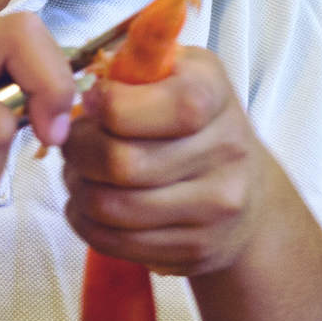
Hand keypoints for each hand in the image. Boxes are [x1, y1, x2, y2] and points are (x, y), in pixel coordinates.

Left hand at [61, 47, 284, 276]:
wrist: (247, 191)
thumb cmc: (196, 124)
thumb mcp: (177, 76)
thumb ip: (133, 72)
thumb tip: (84, 97)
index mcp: (212, 94)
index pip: (140, 106)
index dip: (103, 107)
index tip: (92, 104)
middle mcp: (225, 150)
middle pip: (119, 162)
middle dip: (78, 153)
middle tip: (74, 146)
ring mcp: (215, 206)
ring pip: (111, 207)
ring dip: (79, 191)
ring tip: (81, 176)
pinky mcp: (197, 248)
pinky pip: (116, 242)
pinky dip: (87, 224)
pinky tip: (92, 207)